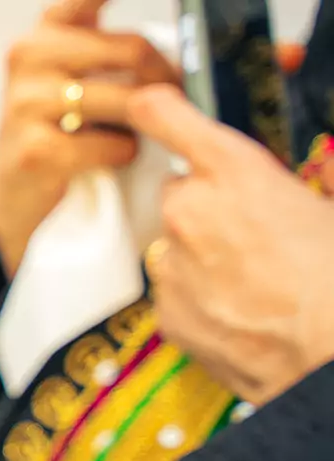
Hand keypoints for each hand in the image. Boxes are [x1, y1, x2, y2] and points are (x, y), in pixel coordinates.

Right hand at [0, 0, 179, 274]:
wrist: (17, 202)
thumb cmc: (66, 133)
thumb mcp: (82, 77)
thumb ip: (118, 49)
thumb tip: (193, 40)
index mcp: (48, 29)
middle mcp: (28, 55)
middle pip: (134, 49)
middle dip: (167, 79)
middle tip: (175, 100)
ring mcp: (26, 102)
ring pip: (129, 100)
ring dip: (146, 123)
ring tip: (135, 134)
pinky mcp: (36, 149)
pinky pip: (114, 144)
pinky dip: (123, 156)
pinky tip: (108, 161)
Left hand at [131, 86, 333, 403]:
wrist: (328, 352)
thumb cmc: (333, 281)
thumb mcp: (332, 206)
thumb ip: (318, 176)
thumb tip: (326, 165)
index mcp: (233, 172)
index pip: (166, 117)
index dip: (157, 108)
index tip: (149, 104)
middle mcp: (190, 213)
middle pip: (180, 193)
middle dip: (209, 204)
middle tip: (255, 228)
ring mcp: (172, 266)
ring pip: (175, 246)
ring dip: (203, 254)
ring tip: (256, 275)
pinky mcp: (167, 313)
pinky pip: (175, 292)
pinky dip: (200, 296)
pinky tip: (242, 307)